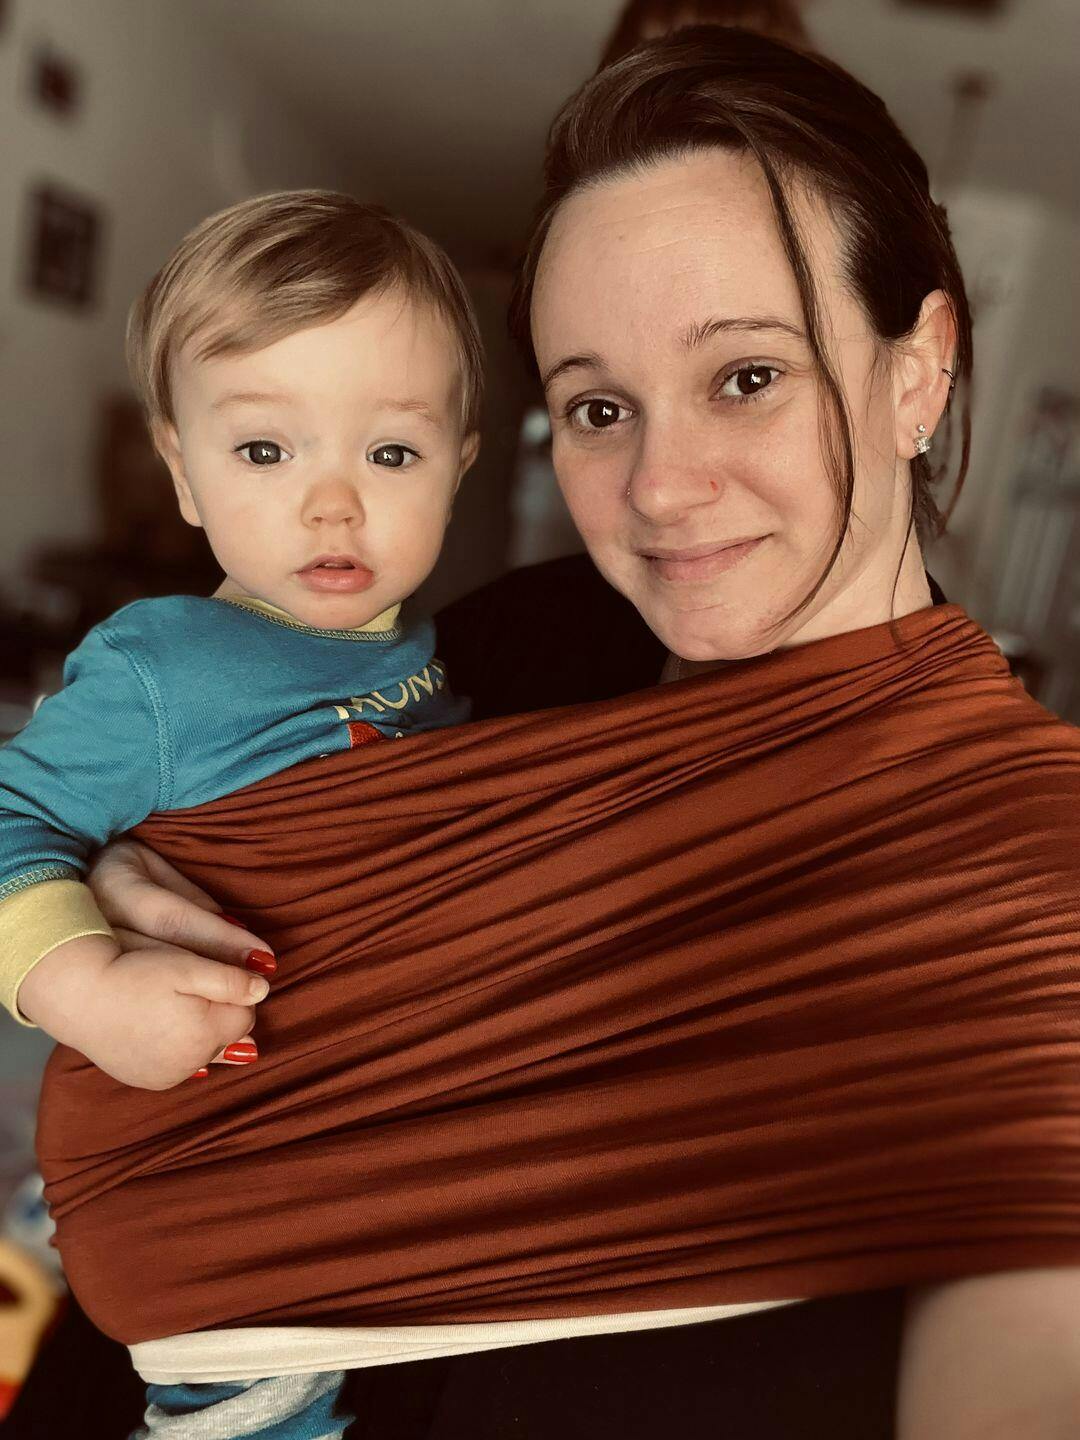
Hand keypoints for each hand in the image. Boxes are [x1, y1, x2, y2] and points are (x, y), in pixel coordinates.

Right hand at [17, 933, 269, 1089]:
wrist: (78, 995)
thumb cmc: (134, 973)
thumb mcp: (188, 966)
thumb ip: (232, 980)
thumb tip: (263, 990)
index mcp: (207, 1033)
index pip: (248, 1014)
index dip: (233, 992)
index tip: (209, 977)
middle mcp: (191, 1064)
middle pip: (228, 1036)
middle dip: (219, 1014)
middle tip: (187, 990)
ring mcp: (167, 1076)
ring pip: (205, 1053)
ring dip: (200, 1034)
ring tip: (175, 1010)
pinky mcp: (147, 1080)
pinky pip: (179, 1066)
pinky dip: (178, 1050)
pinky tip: (162, 1029)